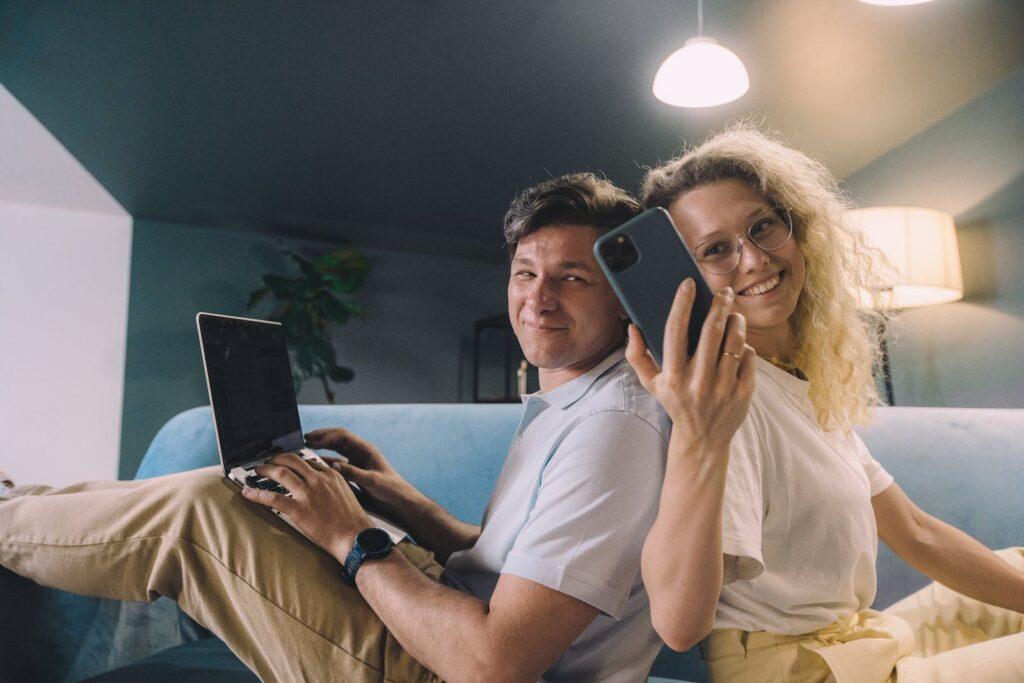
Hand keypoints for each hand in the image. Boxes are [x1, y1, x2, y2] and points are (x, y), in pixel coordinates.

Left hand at [240, 452, 371, 561]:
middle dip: (276, 458)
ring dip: (265, 470)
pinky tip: (248, 493)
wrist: (355, 537)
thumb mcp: (346, 494)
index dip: (293, 460)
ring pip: (280, 473)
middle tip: (268, 462)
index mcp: (331, 475)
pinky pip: (273, 497)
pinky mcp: (298, 509)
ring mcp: (308, 493)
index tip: (286, 462)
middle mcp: (318, 479)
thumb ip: (333, 484)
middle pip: (292, 460)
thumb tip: (324, 482)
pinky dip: (257, 494)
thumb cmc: (352, 521)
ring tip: (257, 471)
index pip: (307, 460)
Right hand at [304, 428, 418, 520]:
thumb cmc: (390, 489)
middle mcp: (360, 452)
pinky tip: (316, 463)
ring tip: (307, 447)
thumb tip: (334, 465)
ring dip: (322, 447)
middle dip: (321, 437)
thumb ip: (353, 473)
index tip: (312, 441)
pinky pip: (337, 462)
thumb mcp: (372, 481)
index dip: (327, 436)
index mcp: (366, 449)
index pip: (343, 436)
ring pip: (336, 449)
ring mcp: (357, 461)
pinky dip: (326, 460)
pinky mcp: (355, 471)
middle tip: (305, 438)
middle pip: (337, 438)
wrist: (399, 501)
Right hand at [625, 279, 755, 451]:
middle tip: (723, 291)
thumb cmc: (675, 403)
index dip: (681, 304)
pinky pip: (748, 356)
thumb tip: (633, 327)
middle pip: (711, 331)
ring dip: (736, 321)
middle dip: (719, 305)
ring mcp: (723, 387)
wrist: (703, 439)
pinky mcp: (743, 392)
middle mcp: (698, 381)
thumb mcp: (651, 384)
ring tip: (733, 314)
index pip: (675, 331)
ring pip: (735, 341)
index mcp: (673, 375)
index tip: (688, 283)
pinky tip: (737, 345)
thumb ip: (637, 356)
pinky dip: (744, 346)